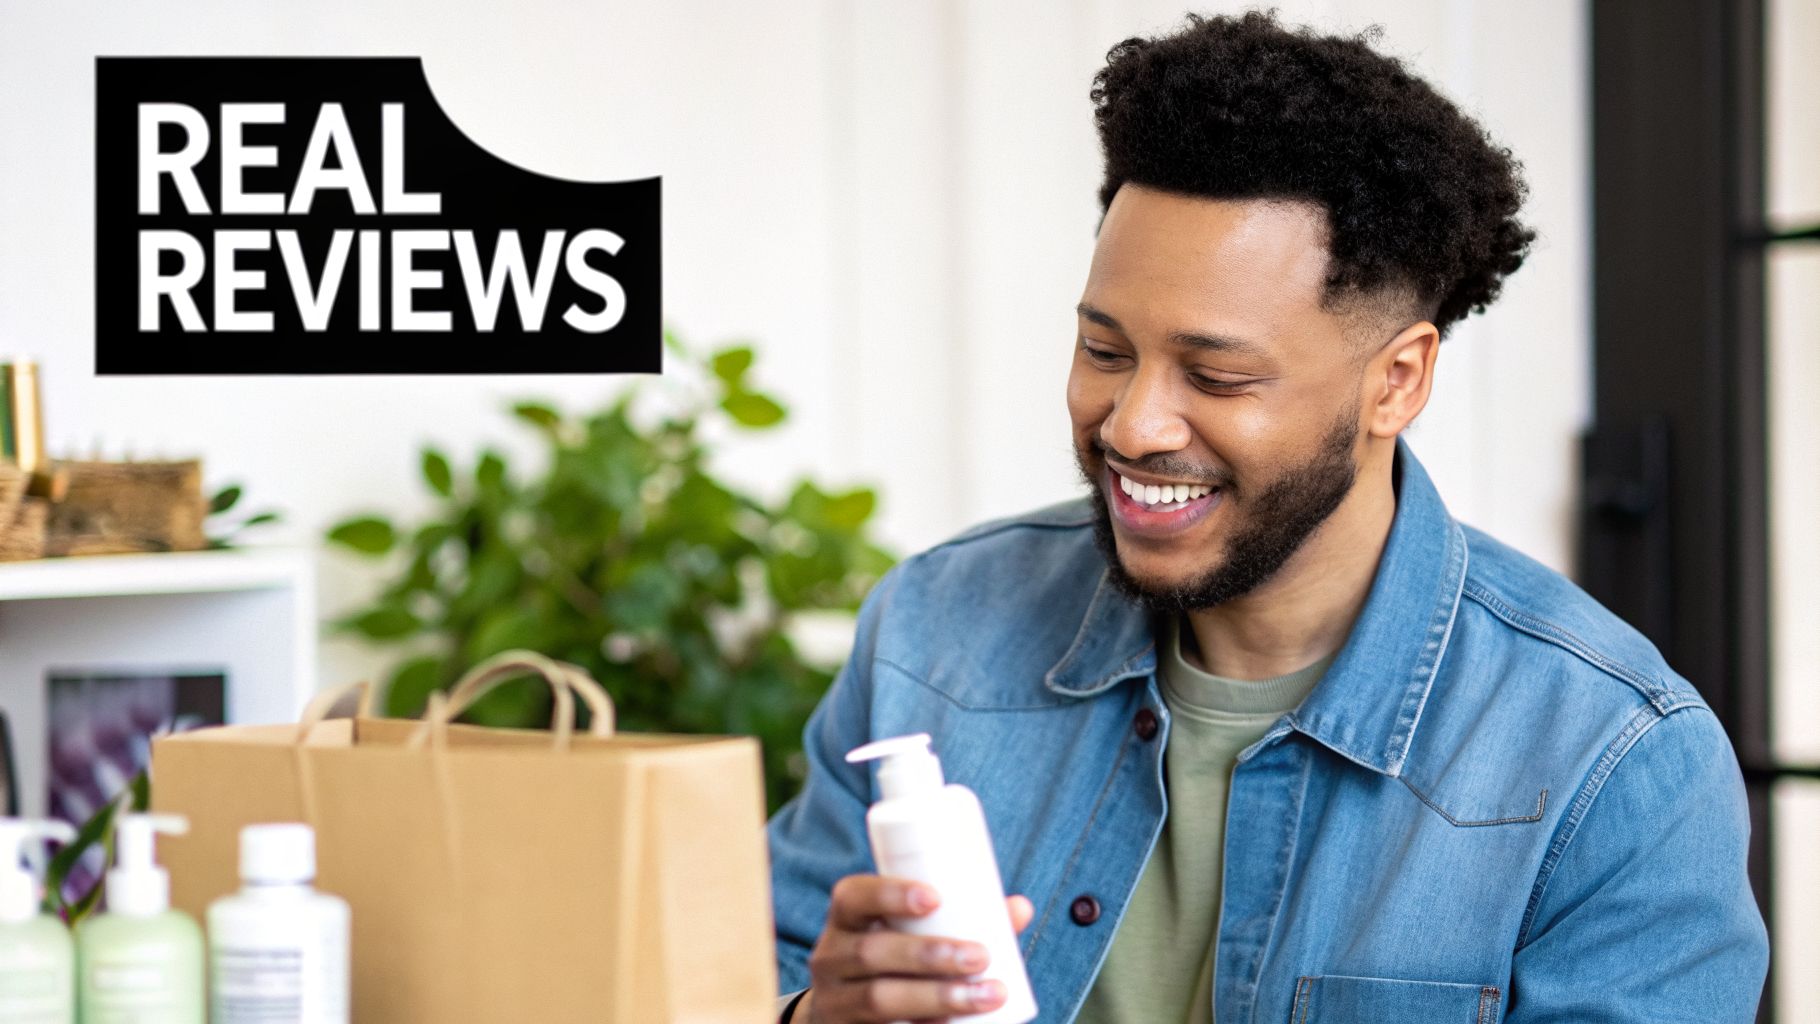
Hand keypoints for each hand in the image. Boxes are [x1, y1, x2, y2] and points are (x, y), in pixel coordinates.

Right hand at [800, 874, 1034, 1022]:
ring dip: (938, 997)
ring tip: (987, 994)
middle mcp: (830, 957)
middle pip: (872, 952)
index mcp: (845, 919)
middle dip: (930, 954)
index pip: (853, 896)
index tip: (935, 898)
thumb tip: (1020, 907)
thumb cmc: (892, 958)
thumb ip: (959, 919)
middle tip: (980, 956)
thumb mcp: (906, 932)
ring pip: (879, 999)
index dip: (890, 893)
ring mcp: (834, 1000)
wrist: (843, 1011)